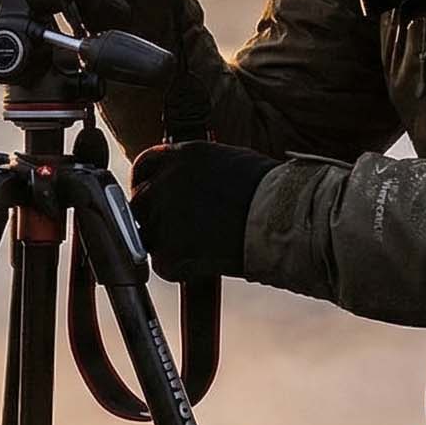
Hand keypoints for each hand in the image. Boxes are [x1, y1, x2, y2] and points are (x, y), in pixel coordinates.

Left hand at [127, 141, 275, 281]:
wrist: (286, 221)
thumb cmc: (269, 192)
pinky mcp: (171, 252)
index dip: (145, 183)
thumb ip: (193, 171)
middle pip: (138, 204)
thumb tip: (177, 185)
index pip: (144, 167)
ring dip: (167, 243)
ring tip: (200, 246)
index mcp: (182, 155)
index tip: (151, 196)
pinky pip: (162, 264)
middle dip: (152, 217)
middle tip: (177, 230)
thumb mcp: (227, 162)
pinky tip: (205, 262)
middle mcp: (167, 183)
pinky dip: (180, 268)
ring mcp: (165, 218)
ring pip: (147, 236)